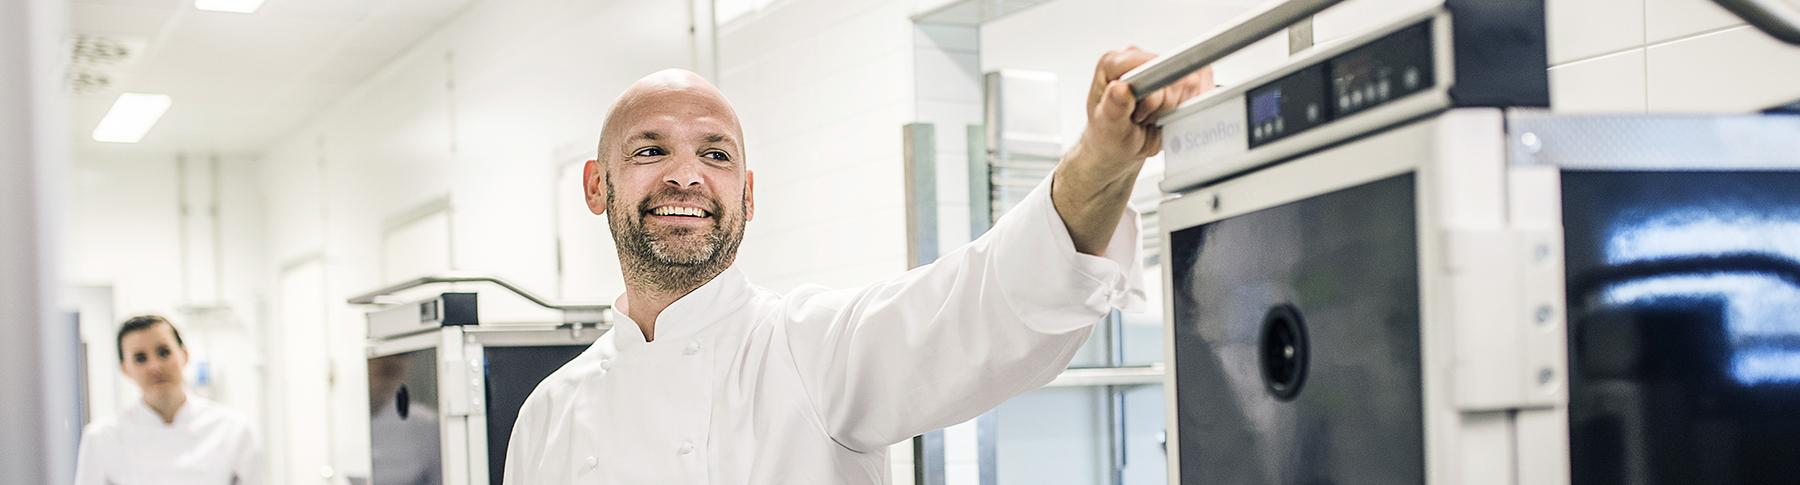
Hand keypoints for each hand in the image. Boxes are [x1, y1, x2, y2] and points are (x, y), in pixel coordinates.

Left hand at [1052, 47, 1212, 254]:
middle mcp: (1134, 61)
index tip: (1149, 113)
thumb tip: (1122, 91)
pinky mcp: (1172, 83)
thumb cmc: (1102, 150)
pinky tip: (1166, 124)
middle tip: (1149, 123)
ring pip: (1192, 83)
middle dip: (1169, 103)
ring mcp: (1154, 71)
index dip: (1159, 92)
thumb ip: (1114, 112)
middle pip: (1178, 72)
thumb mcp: (1106, 136)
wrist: (1110, 164)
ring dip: (1178, 109)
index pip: (1157, 65)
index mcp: (1115, 64)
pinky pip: (1196, 92)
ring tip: (1154, 125)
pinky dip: (1185, 113)